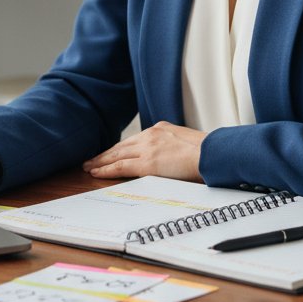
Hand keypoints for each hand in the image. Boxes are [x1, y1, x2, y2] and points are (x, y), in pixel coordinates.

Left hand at [82, 121, 205, 181]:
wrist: (213, 153)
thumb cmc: (206, 152)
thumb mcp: (186, 141)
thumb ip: (172, 146)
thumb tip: (169, 156)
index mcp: (160, 129)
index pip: (134, 140)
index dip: (120, 148)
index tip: (110, 153)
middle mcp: (150, 135)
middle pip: (121, 146)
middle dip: (105, 154)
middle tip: (91, 159)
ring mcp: (147, 149)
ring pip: (117, 155)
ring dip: (101, 161)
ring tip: (89, 166)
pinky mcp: (147, 164)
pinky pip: (121, 167)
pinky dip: (106, 170)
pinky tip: (97, 172)